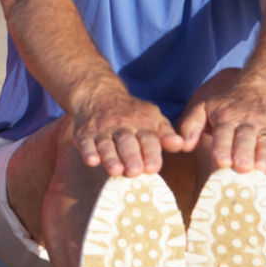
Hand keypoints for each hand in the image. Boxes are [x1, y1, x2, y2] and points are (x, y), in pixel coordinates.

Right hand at [69, 82, 184, 177]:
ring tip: (115, 171)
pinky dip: (87, 152)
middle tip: (135, 172)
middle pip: (127, 143)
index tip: (153, 167)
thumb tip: (182, 145)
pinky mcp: (84, 134)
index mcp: (142, 124)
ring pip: (106, 145)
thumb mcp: (153, 118)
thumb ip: (166, 134)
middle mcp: (122, 127)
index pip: (148, 139)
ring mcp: (102, 131)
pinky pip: (85, 142)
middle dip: (131, 157)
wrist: (99, 94)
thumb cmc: (132, 114)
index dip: (151, 153)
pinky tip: (91, 161)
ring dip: (110, 157)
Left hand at [178, 82, 265, 179]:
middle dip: (243, 152)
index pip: (224, 132)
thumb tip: (183, 146)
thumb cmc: (226, 107)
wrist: (261, 90)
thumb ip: (191, 126)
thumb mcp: (204, 108)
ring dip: (264, 155)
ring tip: (260, 169)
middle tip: (240, 167)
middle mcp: (248, 121)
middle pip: (246, 138)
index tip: (220, 162)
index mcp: (227, 116)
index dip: (222, 147)